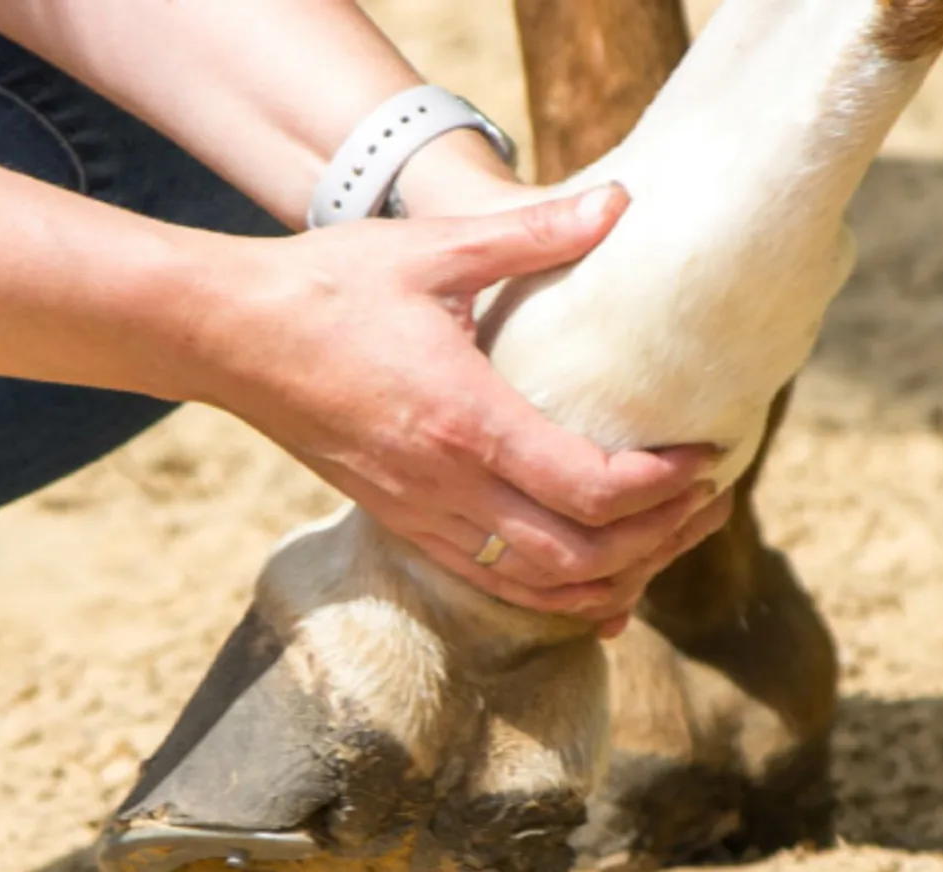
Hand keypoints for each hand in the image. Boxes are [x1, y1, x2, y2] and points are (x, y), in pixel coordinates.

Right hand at [193, 183, 731, 634]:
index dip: (665, 487)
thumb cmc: (327, 286)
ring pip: (540, 589)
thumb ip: (532, 233)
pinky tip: (601, 589)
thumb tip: (620, 203)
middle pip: (580, 557)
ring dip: (618, 578)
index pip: (590, 489)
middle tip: (713, 498)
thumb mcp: (432, 249)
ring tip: (671, 539)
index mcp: (463, 421)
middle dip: (662, 539)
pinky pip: (495, 588)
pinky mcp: (401, 525)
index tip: (709, 456)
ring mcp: (419, 516)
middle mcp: (445, 487)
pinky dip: (558, 598)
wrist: (228, 335)